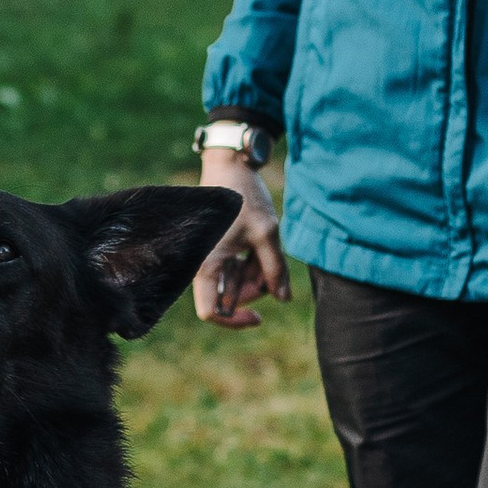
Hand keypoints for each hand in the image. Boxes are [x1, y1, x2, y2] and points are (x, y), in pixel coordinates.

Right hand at [193, 153, 288, 327]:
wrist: (230, 167)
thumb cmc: (243, 197)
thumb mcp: (266, 233)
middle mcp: (203, 267)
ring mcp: (212, 261)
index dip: (235, 320)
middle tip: (273, 261)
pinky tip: (259, 243)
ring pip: (239, 285)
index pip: (211, 313)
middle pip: (232, 298)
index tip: (260, 316)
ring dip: (257, 273)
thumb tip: (284, 299)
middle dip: (256, 287)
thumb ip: (276, 269)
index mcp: (206, 265)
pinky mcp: (221, 253)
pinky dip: (253, 264)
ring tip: (264, 244)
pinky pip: (239, 271)